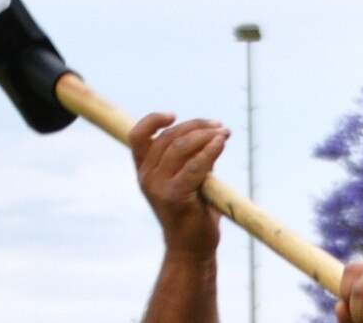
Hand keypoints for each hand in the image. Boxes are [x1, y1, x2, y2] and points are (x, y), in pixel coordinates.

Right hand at [129, 113, 229, 259]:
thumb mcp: (191, 178)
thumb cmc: (194, 213)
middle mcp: (146, 177)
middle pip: (167, 137)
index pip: (138, 136)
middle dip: (196, 126)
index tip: (173, 114)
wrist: (192, 249)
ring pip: (179, 147)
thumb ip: (193, 156)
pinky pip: (194, 166)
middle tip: (219, 126)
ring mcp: (157, 187)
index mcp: (145, 171)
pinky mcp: (173, 196)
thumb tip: (212, 132)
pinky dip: (210, 151)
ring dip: (205, 136)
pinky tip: (221, 143)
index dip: (152, 120)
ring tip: (224, 133)